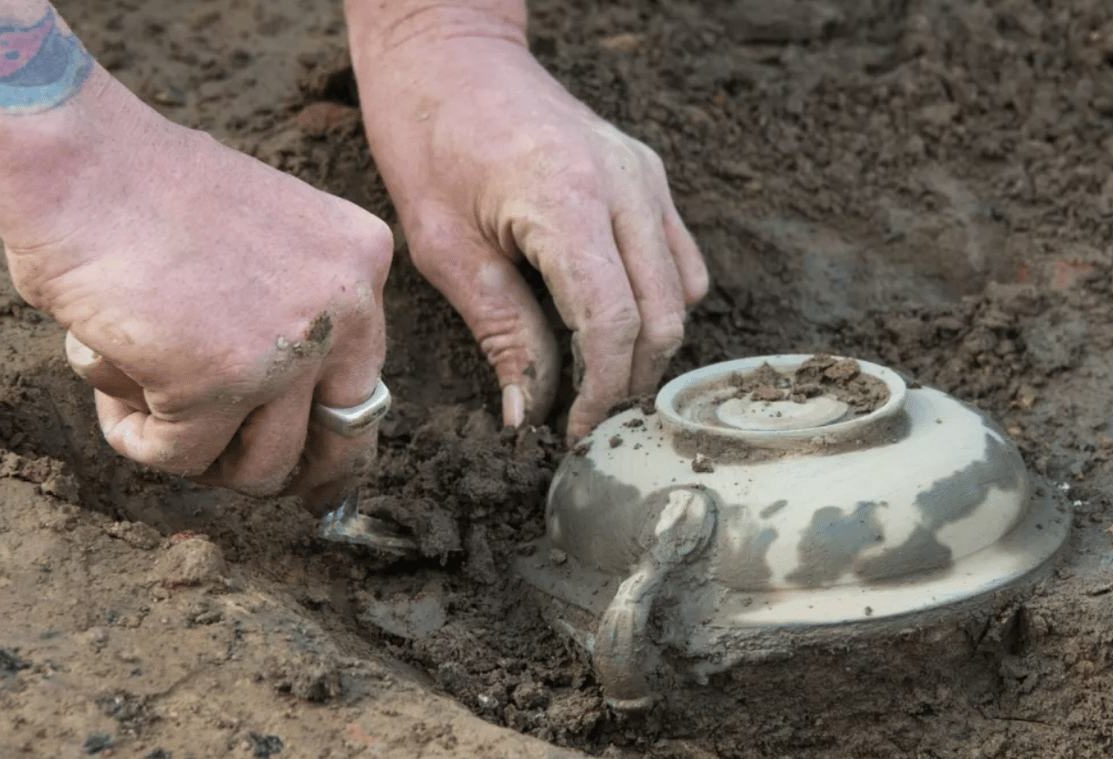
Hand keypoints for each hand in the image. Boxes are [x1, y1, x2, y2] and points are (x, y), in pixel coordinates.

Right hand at [0, 80, 391, 505]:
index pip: (366, 380)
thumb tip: (295, 406)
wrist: (78, 160)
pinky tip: (111, 388)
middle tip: (236, 475)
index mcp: (361, 260)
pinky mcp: (219, 382)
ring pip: (261, 465)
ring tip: (142, 401)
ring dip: (198, 452)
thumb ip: (294, 306)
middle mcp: (346, 306)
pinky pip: (181, 455)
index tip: (316, 473)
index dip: (335, 436)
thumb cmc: (145, 189)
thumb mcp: (265, 239)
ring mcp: (289, 348)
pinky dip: (137, 436)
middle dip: (291, 473)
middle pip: (339, 438)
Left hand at [348, 11, 708, 439]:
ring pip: (683, 289)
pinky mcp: (648, 171)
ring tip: (600, 374)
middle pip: (663, 315)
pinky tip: (613, 317)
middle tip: (588, 414)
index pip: (613, 323)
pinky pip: (679, 255)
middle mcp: (625, 185)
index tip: (575, 429)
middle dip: (631, 377)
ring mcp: (644, 174)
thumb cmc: (430, 142)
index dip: (601, 391)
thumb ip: (503, 332)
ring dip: (650, 342)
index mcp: (567, 202)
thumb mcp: (447, 249)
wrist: (451, 54)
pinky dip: (660, 299)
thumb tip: (527, 412)